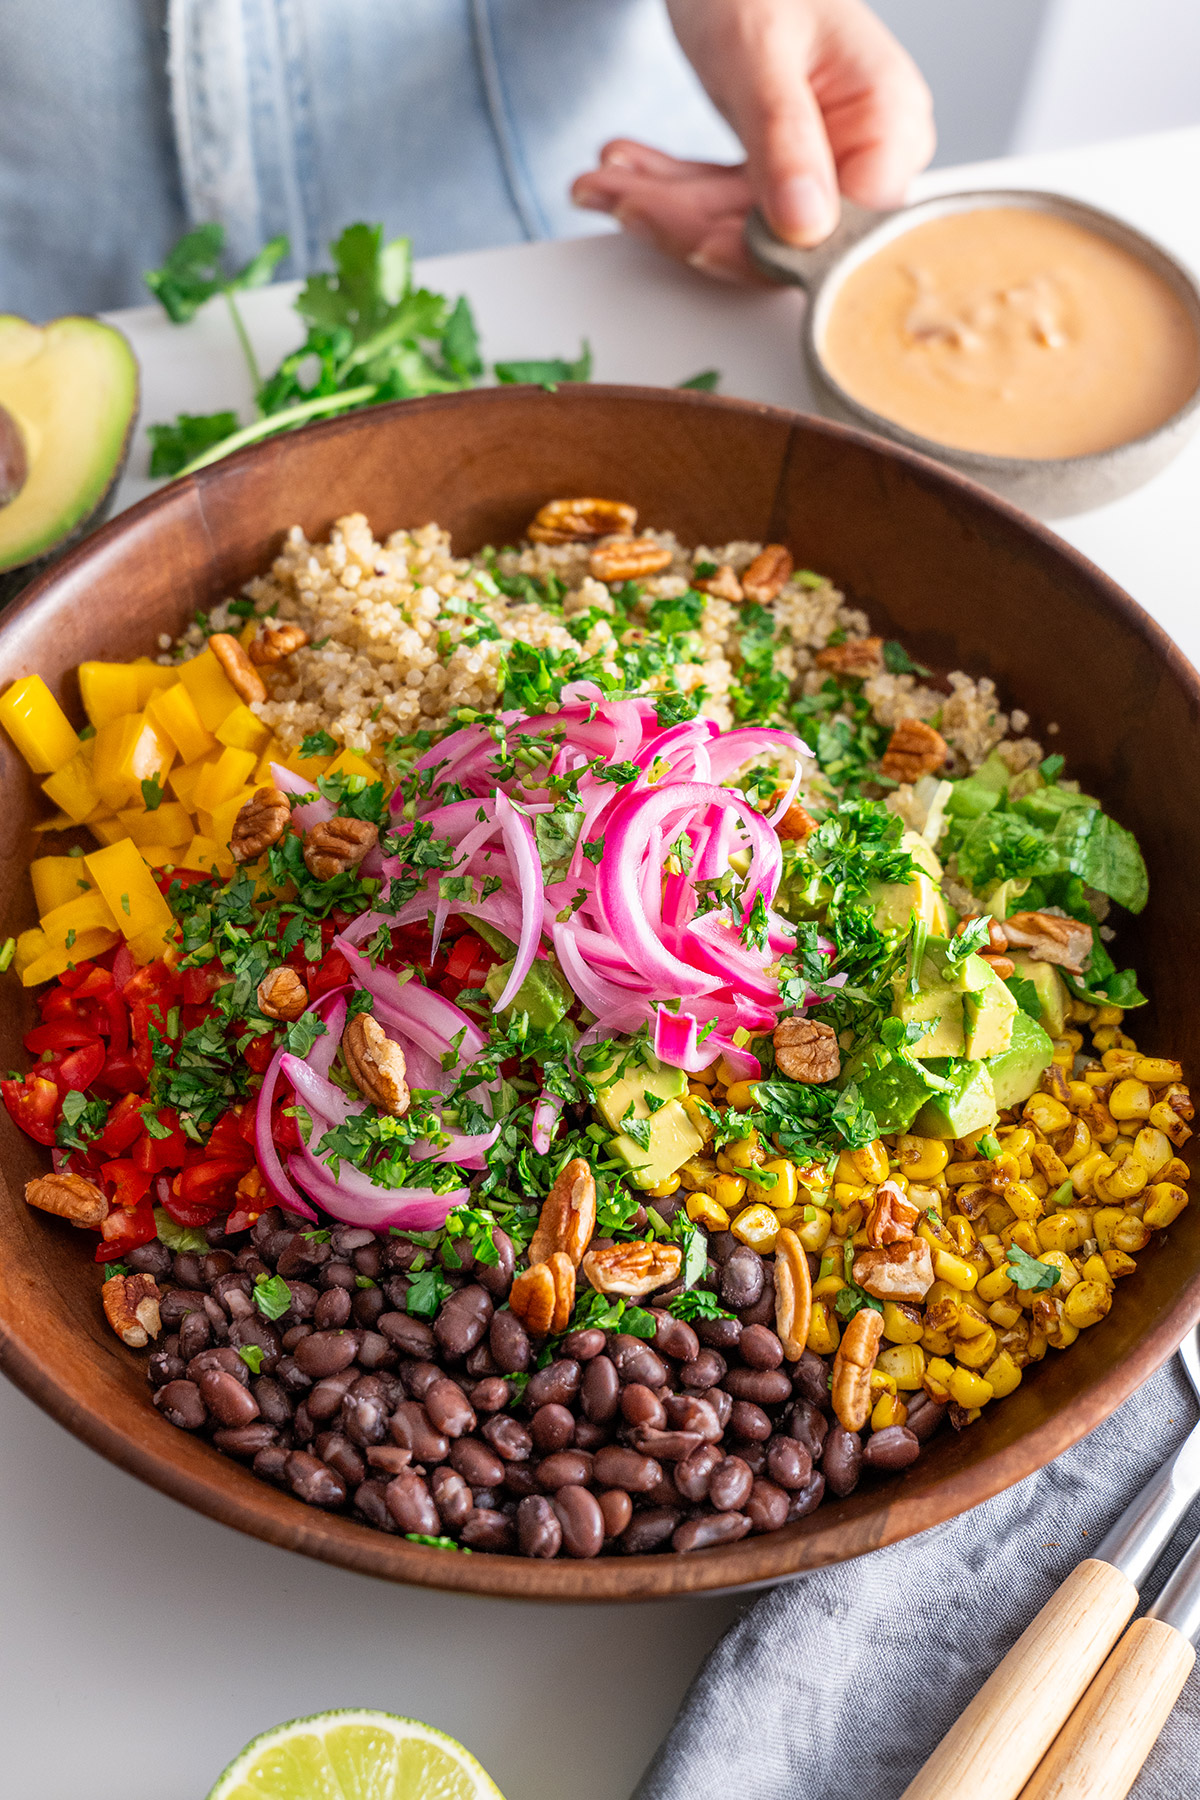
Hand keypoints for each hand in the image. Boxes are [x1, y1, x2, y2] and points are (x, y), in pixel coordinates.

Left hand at [571, 0, 933, 281]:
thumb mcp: (760, 51)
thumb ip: (785, 140)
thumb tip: (805, 227)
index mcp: (888, 125)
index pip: (842, 231)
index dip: (770, 251)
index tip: (700, 243)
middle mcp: (864, 156)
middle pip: (780, 238)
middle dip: (689, 224)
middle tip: (620, 199)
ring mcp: (824, 168)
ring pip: (739, 228)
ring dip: (663, 208)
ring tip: (602, 182)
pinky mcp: (781, 174)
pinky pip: (722, 205)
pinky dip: (669, 190)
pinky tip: (625, 169)